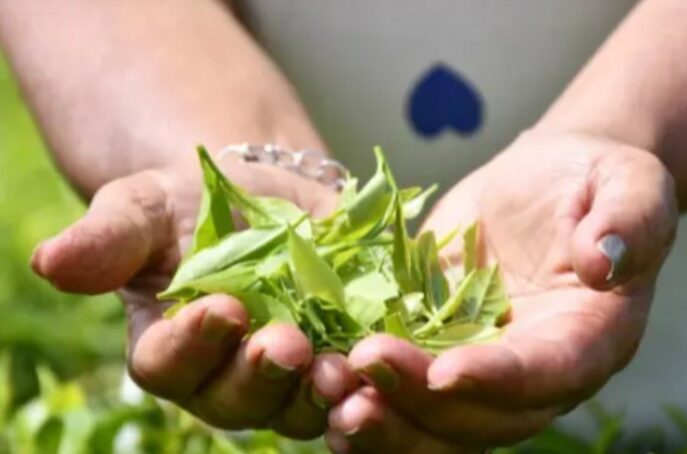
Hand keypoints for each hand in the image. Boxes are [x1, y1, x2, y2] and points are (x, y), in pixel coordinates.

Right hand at [31, 160, 357, 438]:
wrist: (263, 195)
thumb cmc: (189, 205)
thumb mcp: (145, 208)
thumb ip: (108, 239)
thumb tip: (48, 260)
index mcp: (172, 349)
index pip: (170, 367)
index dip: (192, 346)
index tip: (220, 310)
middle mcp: (229, 376)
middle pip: (239, 399)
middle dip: (262, 374)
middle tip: (288, 345)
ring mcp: (290, 377)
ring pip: (300, 405)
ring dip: (321, 392)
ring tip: (344, 366)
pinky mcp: (342, 357)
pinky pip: (355, 386)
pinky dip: (370, 381)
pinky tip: (389, 361)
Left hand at [324, 131, 677, 451]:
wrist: (546, 183)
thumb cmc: (592, 178)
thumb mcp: (627, 181)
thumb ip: (631, 219)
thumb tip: (607, 261)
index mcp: (590, 338)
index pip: (548, 373)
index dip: (500, 380)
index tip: (446, 372)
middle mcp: (536, 372)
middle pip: (482, 419)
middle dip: (419, 405)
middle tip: (359, 377)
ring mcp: (482, 368)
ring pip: (436, 426)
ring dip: (383, 422)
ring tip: (328, 393)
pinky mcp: (437, 350)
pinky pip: (403, 394)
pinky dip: (363, 398)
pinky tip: (319, 384)